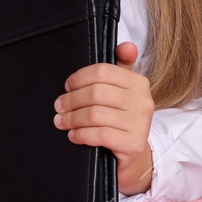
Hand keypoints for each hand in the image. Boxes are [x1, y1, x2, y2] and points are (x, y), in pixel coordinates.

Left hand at [54, 41, 154, 195]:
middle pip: (96, 93)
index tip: (67, 87)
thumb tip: (126, 45)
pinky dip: (82, 134)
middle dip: (72, 100)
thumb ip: (119, 67)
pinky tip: (73, 136)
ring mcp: (140, 124)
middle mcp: (143, 101)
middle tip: (59, 106)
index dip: (79, 78)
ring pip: (95, 114)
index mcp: (139, 82)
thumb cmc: (121, 119)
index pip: (102, 72)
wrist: (132, 156)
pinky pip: (100, 135)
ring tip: (61, 121)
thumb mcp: (121, 91)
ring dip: (72, 118)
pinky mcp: (133, 144)